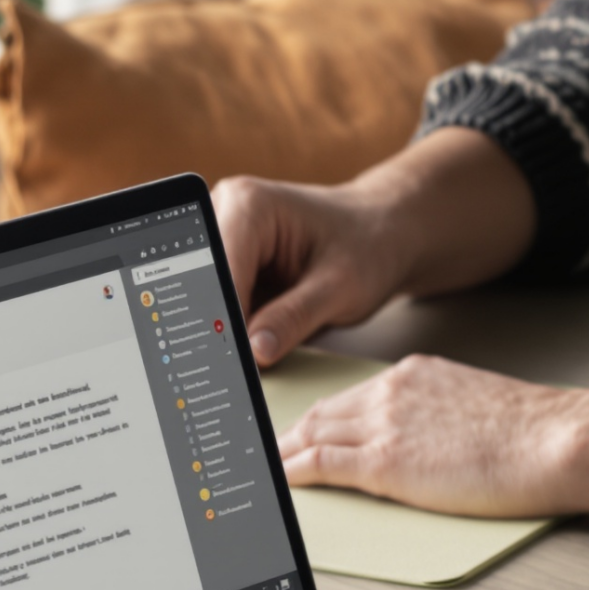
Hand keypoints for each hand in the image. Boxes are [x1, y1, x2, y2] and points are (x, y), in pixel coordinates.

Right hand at [214, 128, 537, 366]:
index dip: (221, 326)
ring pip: (205, 302)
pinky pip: (217, 308)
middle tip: (231, 383)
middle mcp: (225, 214)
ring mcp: (223, 240)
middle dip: (215, 334)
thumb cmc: (370, 247)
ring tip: (239, 377)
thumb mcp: (341, 288)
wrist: (385, 234)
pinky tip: (242, 363)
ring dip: (220, 339)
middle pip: (203, 287)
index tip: (230, 372)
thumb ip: (294, 318)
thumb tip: (253, 353)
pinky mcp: (228, 265)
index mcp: (248, 206)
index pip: (219, 275)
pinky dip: (229, 337)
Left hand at [279, 356, 588, 524]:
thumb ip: (437, 417)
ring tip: (261, 472)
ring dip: (283, 454)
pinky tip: (277, 483)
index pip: (349, 398)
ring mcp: (383, 424)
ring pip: (311, 436)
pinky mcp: (384, 462)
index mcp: (413, 375)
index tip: (298, 431)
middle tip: (262, 454)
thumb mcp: (475, 409)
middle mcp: (390, 390)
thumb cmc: (535, 436)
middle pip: (320, 414)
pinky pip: (320, 465)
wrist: (558, 440)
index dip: (316, 418)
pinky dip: (291, 473)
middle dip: (288, 434)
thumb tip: (423, 444)